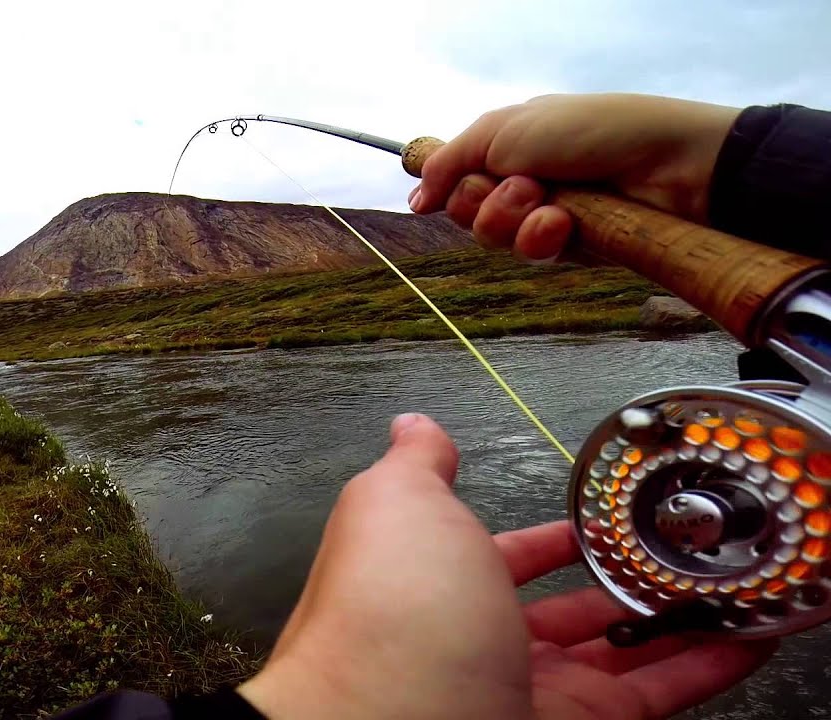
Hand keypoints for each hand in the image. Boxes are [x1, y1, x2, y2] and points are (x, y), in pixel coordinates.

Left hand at [237, 414, 776, 719]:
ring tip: (721, 588)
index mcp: (432, 583)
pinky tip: (740, 641)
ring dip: (673, 620)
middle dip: (617, 581)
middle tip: (672, 554)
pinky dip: (705, 667)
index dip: (548, 536)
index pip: (499, 556)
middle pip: (564, 612)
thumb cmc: (392, 611)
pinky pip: (656, 693)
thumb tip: (413, 427)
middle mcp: (476, 641)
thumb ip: (416, 467)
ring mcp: (527, 690)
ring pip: (618, 653)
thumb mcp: (400, 505)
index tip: (596, 517)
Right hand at [409, 93, 740, 260]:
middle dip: (486, 204)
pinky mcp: (572, 246)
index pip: (457, 177)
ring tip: (550, 204)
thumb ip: (451, 161)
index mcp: (511, 144)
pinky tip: (566, 224)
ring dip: (516, 222)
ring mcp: (548, 214)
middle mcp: (526, 179)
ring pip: (497, 239)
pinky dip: (543, 239)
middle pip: (470, 213)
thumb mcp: (507, 129)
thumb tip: (414, 198)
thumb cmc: (595, 131)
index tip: (445, 191)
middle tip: (522, 185)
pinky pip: (532, 256)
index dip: (450, 187)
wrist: (670, 167)